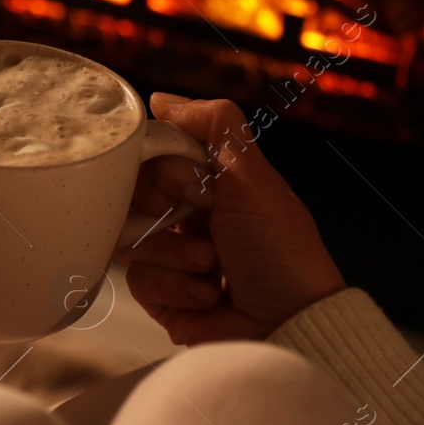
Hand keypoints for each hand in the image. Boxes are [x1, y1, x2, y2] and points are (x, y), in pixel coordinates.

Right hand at [114, 93, 345, 343]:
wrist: (290, 325)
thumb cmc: (281, 250)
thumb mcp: (253, 177)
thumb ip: (215, 126)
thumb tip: (161, 99)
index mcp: (213, 186)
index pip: (158, 158)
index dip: (162, 167)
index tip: (186, 181)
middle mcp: (190, 217)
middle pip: (137, 194)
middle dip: (166, 208)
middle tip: (199, 219)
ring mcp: (173, 258)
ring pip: (133, 238)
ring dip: (176, 253)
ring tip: (214, 267)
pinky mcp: (163, 296)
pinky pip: (139, 278)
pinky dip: (175, 286)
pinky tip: (208, 295)